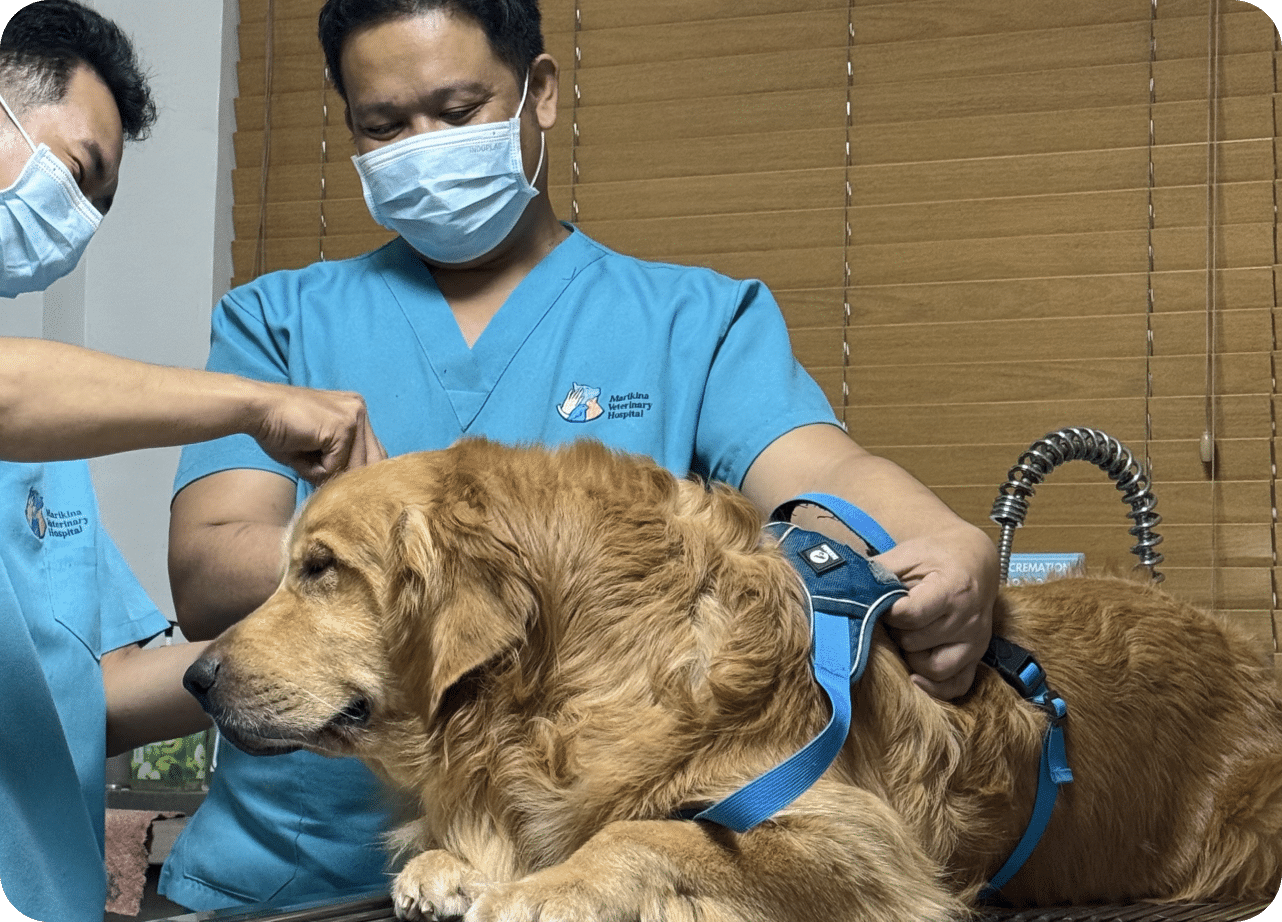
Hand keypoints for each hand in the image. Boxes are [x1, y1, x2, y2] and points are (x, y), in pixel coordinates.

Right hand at [250, 384, 385, 484]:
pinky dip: (319, 470)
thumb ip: (338, 464)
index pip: (373, 451)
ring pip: (356, 465)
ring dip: (332, 475)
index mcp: (355, 410)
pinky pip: (337, 465)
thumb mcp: (316, 449)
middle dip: (353, 480)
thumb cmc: (279, 428)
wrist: (256, 408)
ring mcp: (354, 416)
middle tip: (332, 489)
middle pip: (373, 459)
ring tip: (308, 464)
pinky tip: (302, 453)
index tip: (347, 489)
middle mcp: (359, 409)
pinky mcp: (343, 427)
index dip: (360, 474)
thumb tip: (354, 492)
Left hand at [876, 526, 997, 699]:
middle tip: (890, 619)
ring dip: (911, 657)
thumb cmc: (936, 556)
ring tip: (904, 636)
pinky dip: (935, 687)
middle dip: (896, 632)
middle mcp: (968, 618)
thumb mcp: (908, 554)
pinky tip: (915, 676)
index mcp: (952, 588)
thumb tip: (844, 589)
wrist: (975, 560)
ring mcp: (975, 640)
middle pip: (916, 642)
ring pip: (934, 668)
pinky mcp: (977, 656)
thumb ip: (879, 572)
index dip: (888, 613)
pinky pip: (957, 685)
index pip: (910, 615)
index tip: (882, 606)